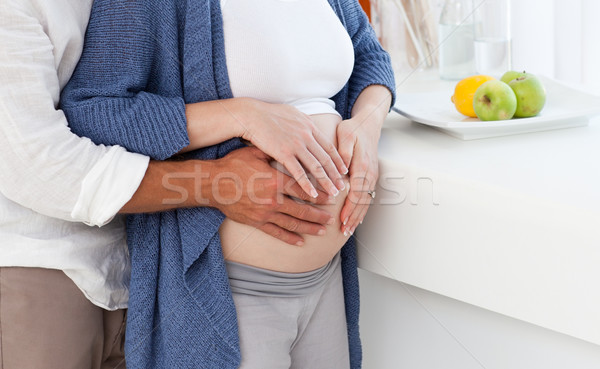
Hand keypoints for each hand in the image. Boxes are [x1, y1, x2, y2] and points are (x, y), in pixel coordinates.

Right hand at [212, 146, 334, 245]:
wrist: (212, 184)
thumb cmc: (232, 165)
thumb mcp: (255, 153)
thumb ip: (275, 153)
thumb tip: (290, 148)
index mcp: (275, 181)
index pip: (304, 189)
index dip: (320, 194)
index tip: (331, 197)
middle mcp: (273, 199)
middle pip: (302, 209)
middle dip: (319, 215)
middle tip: (331, 218)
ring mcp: (265, 213)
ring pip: (293, 223)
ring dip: (309, 227)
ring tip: (322, 230)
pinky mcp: (256, 222)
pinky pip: (276, 232)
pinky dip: (289, 237)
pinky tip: (300, 241)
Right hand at [240, 99, 347, 197]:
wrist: (251, 114)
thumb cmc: (266, 114)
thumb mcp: (291, 114)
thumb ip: (302, 123)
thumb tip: (308, 127)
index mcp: (309, 126)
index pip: (328, 146)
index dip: (338, 160)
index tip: (344, 171)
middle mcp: (306, 135)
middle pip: (326, 159)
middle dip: (336, 174)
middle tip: (342, 187)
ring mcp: (296, 144)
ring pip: (316, 167)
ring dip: (326, 182)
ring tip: (333, 194)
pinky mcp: (283, 153)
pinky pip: (298, 172)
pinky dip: (307, 185)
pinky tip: (313, 194)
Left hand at [336, 117, 380, 235]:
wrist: (369, 124)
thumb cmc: (354, 129)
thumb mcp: (345, 135)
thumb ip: (344, 153)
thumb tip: (341, 169)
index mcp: (362, 165)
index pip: (357, 192)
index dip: (350, 207)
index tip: (342, 219)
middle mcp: (370, 173)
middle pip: (363, 201)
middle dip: (353, 217)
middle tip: (344, 231)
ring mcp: (372, 176)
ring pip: (366, 201)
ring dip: (358, 216)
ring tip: (348, 230)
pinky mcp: (370, 177)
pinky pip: (367, 197)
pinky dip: (361, 209)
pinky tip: (355, 219)